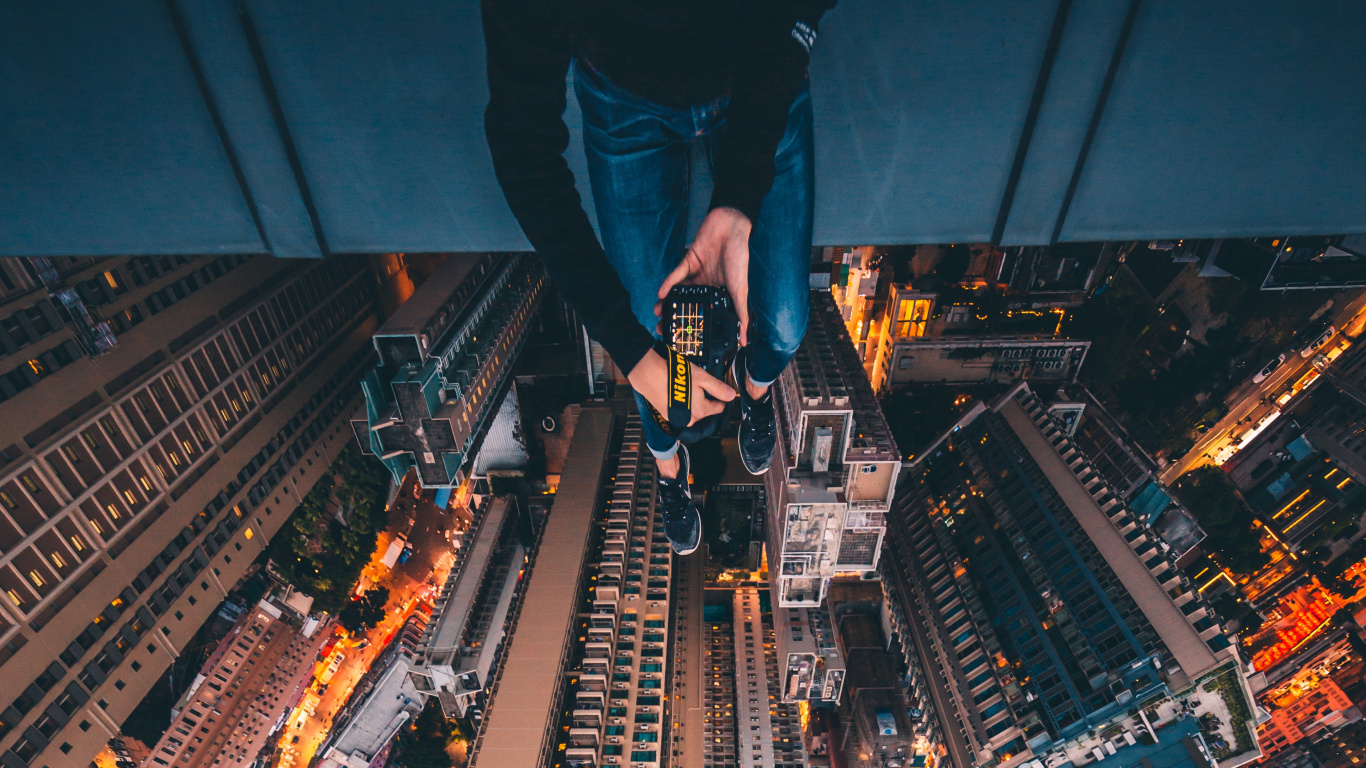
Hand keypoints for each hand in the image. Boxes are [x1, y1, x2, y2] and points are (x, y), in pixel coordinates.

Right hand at [627, 349, 734, 427]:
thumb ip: (718, 388)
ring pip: (692, 410)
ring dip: (692, 401)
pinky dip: (680, 402)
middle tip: (698, 383)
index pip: (719, 407)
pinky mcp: (666, 414)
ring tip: (686, 386)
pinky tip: (675, 390)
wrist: (649, 375)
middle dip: (705, 398)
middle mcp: (690, 419)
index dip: (720, 397)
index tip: (718, 390)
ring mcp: (677, 418)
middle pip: (705, 410)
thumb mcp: (703, 378)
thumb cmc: (675, 376)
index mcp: (701, 411)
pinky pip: (680, 410)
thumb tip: (731, 395)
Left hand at [655, 207, 752, 345]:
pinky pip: (676, 275)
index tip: (683, 337)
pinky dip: (668, 283)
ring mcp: (696, 273)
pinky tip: (661, 293)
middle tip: (663, 328)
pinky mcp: (688, 261)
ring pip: (678, 291)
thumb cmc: (740, 257)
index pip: (703, 312)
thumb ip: (740, 313)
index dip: (693, 324)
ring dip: (667, 301)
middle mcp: (706, 285)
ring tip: (658, 312)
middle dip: (675, 315)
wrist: (731, 228)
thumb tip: (744, 340)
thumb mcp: (741, 290)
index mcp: (719, 294)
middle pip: (687, 303)